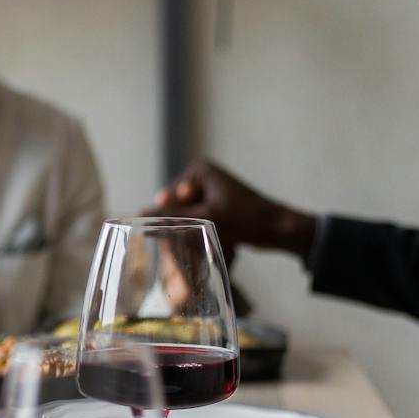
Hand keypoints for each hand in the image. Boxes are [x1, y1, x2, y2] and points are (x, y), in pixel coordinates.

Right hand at [150, 161, 316, 259]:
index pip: (169, 198)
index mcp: (198, 171)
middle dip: (186, 229)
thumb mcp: (206, 218)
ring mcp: (210, 193)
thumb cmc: (247, 219)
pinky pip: (200, 225)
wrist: (281, 230)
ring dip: (195, 236)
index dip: (174, 220)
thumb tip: (137, 214)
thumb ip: (172, 215)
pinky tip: (218, 246)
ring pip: (188, 220)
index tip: (186, 236)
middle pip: (178, 210)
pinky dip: (205, 237)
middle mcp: (202, 179)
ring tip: (209, 246)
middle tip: (196, 245)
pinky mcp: (217, 208)